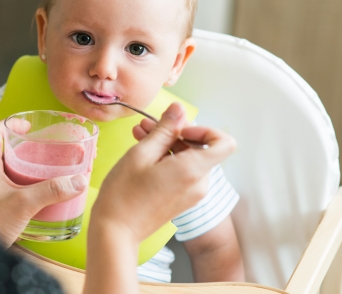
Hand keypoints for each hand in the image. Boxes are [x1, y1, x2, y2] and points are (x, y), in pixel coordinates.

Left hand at [0, 120, 87, 245]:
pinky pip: (6, 187)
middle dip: (21, 146)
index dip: (10, 123)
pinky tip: (36, 195)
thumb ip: (50, 191)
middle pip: (1, 150)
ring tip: (43, 169)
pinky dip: (21, 186)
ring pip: (4, 170)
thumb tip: (78, 180)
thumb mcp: (23, 204)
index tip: (28, 125)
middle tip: (42, 148)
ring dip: (22, 166)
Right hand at [92, 102, 236, 243]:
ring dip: (167, 145)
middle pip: (202, 148)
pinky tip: (143, 153)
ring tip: (139, 135)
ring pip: (189, 159)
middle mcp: (199, 183)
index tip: (178, 128)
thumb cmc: (124, 194)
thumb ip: (164, 129)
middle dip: (176, 134)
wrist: (115, 232)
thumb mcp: (141, 154)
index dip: (204, 129)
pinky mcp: (182, 199)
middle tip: (147, 126)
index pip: (225, 142)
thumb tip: (179, 109)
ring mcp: (192, 193)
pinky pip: (182, 172)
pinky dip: (167, 160)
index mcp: (192, 170)